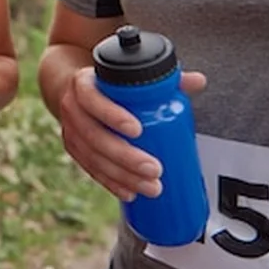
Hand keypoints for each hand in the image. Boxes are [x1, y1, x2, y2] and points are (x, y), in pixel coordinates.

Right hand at [58, 66, 206, 201]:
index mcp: (83, 85)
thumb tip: (197, 81)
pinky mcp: (73, 150)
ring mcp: (71, 131)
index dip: (113, 115)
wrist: (73, 91)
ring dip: (122, 176)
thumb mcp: (128, 75)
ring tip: (150, 186)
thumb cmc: (106, 84)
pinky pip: (90, 169)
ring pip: (93, 157)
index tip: (138, 130)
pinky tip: (129, 192)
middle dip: (126, 157)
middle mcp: (72, 108)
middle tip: (154, 169)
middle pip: (94, 136)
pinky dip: (111, 183)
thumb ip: (164, 79)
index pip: (93, 99)